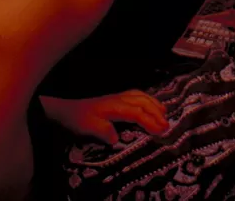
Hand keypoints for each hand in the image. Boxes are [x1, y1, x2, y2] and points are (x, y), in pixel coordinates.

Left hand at [40, 90, 167, 143]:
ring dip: (154, 104)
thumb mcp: (88, 128)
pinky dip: (148, 98)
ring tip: (165, 113)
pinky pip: (137, 94)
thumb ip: (103, 132)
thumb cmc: (79, 119)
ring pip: (141, 96)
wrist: (67, 109)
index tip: (161, 131)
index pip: (137, 113)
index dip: (150, 121)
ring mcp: (119, 97)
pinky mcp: (117, 98)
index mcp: (115, 107)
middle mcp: (119, 100)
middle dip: (156, 113)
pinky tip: (151, 104)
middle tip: (167, 126)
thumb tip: (116, 138)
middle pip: (143, 103)